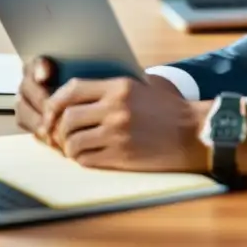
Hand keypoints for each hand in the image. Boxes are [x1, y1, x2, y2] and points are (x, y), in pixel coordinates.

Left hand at [14, 56, 184, 142]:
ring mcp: (118, 133)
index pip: (72, 89)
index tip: (52, 112)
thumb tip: (79, 92)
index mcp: (120, 87)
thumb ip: (114, 87)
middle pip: (67, 118)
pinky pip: (85, 159)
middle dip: (59, 129)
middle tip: (61, 135)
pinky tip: (89, 156)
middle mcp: (116, 108)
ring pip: (72, 142)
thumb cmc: (169, 110)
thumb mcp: (144, 87)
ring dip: (69, 147)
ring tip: (76, 147)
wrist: (194, 132)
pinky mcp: (121, 155)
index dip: (55, 102)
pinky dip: (81, 159)